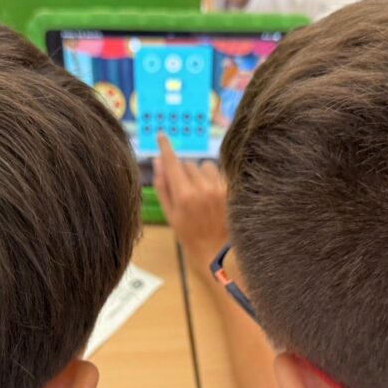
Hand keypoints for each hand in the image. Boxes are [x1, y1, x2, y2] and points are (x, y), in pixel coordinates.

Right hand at [154, 133, 227, 273]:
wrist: (217, 253)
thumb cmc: (190, 236)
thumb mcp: (170, 214)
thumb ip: (162, 186)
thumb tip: (156, 160)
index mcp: (184, 196)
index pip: (172, 162)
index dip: (165, 147)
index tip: (161, 135)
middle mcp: (203, 189)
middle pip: (187, 164)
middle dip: (183, 173)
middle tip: (185, 192)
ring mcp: (220, 189)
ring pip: (204, 166)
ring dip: (200, 175)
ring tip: (201, 195)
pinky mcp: (232, 190)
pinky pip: (218, 173)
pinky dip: (213, 180)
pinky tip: (214, 197)